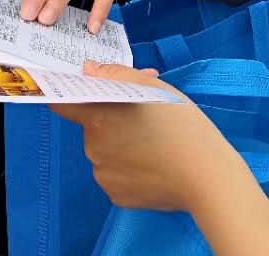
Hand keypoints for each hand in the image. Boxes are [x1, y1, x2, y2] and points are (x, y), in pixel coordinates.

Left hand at [52, 62, 242, 213]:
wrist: (206, 176)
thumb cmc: (182, 126)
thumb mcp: (153, 88)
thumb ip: (115, 75)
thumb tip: (88, 71)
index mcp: (98, 118)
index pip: (62, 103)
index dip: (65, 94)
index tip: (74, 91)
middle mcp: (93, 147)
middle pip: (93, 127)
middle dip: (112, 119)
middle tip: (144, 117)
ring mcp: (104, 175)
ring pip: (106, 152)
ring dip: (122, 144)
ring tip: (156, 143)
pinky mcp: (117, 196)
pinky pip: (117, 176)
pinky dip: (130, 169)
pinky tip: (155, 165)